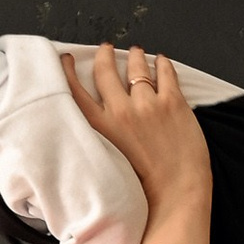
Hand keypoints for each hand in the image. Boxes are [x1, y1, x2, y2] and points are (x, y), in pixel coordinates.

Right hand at [61, 44, 212, 243]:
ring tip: (136, 51)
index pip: (75, 91)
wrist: (176, 195)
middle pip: (106, 71)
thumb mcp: (106, 163)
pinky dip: (162, 63)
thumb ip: (98, 141)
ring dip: (135, 56)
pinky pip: (166, 72)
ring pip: (136, 67)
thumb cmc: (142, 191)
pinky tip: (161, 60)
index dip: (69, 71)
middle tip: (105, 48)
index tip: (67, 59)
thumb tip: (95, 130)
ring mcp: (148, 104)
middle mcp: (121, 111)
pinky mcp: (173, 102)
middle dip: (104, 55)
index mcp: (100, 128)